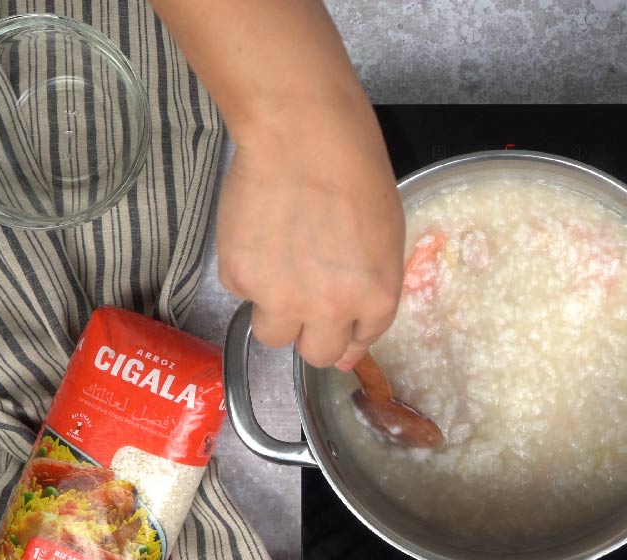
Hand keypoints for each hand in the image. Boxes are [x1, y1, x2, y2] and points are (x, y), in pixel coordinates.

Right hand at [216, 89, 403, 370]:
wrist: (303, 138)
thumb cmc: (356, 172)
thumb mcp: (386, 234)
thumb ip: (371, 282)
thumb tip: (352, 319)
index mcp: (376, 299)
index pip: (359, 343)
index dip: (346, 341)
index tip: (337, 338)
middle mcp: (330, 310)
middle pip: (316, 354)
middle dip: (311, 333)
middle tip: (303, 302)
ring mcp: (281, 298)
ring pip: (272, 334)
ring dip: (275, 311)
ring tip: (276, 269)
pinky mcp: (240, 278)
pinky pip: (241, 292)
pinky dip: (247, 271)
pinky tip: (257, 234)